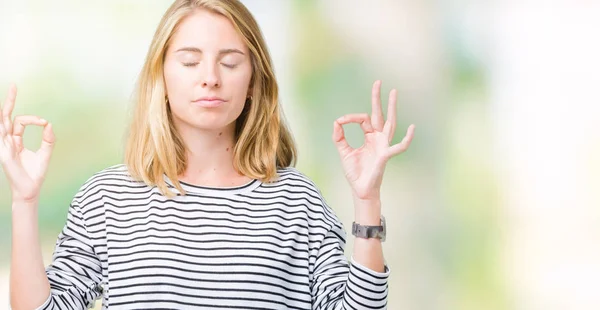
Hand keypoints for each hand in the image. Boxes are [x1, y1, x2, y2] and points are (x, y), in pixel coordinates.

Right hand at [0, 84, 54, 202]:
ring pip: (1, 122)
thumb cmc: (36, 174)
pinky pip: (0, 136)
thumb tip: (50, 125)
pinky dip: (1, 125)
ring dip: (4, 108)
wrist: (31, 190)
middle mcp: (7, 141)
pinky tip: (2, 117)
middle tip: (14, 85)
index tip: (44, 123)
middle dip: (9, 100)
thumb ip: (48, 140)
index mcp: (16, 140)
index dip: (33, 119)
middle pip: (6, 116)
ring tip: (10, 92)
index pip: (20, 121)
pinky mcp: (4, 153)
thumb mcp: (46, 154)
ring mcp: (3, 146)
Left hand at [333, 80, 414, 200]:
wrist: (360, 189)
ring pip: (390, 122)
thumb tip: (336, 122)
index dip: (350, 117)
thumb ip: (339, 138)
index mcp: (369, 136)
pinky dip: (407, 138)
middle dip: (378, 98)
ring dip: (391, 108)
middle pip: (379, 114)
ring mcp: (383, 145)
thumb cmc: (355, 172)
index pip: (362, 119)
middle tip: (378, 82)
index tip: (340, 122)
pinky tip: (412, 128)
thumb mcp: (344, 152)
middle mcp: (378, 138)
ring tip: (394, 92)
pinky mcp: (385, 155)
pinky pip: (399, 146)